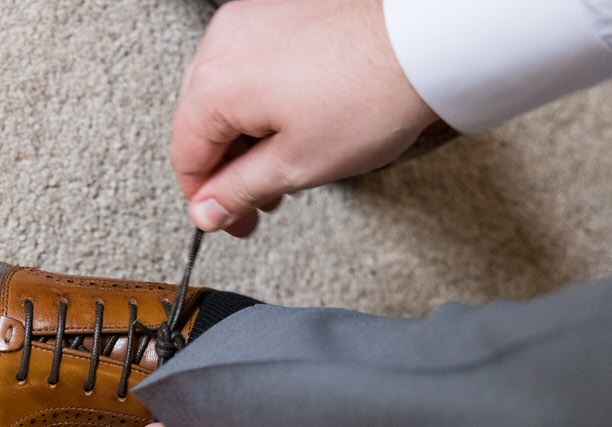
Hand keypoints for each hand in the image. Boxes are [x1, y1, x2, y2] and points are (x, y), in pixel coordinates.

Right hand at [171, 0, 437, 236]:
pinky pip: (253, 67)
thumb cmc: (370, 96)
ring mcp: (251, 22)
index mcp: (215, 84)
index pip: (185, 156)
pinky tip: (294, 125)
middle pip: (203, 123)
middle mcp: (224, 43)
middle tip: (257, 203)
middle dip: (229, 169)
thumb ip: (238, 192)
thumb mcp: (295, 166)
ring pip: (228, 95)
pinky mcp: (280, 12)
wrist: (426, 44)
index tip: (225, 220)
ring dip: (247, 137)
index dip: (204, 198)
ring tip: (284, 167)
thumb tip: (206, 211)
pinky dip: (264, 101)